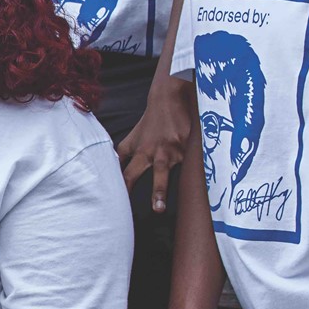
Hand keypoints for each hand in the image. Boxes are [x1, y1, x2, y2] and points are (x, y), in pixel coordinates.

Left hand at [115, 73, 193, 214]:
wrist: (168, 98)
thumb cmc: (151, 122)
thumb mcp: (134, 138)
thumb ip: (124, 155)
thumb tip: (113, 169)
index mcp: (133, 150)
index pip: (122, 172)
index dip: (119, 188)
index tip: (114, 205)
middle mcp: (147, 152)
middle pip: (135, 173)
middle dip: (127, 190)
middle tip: (125, 210)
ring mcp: (165, 150)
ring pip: (160, 173)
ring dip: (159, 192)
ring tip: (159, 209)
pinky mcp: (183, 148)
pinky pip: (185, 165)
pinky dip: (188, 174)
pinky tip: (195, 184)